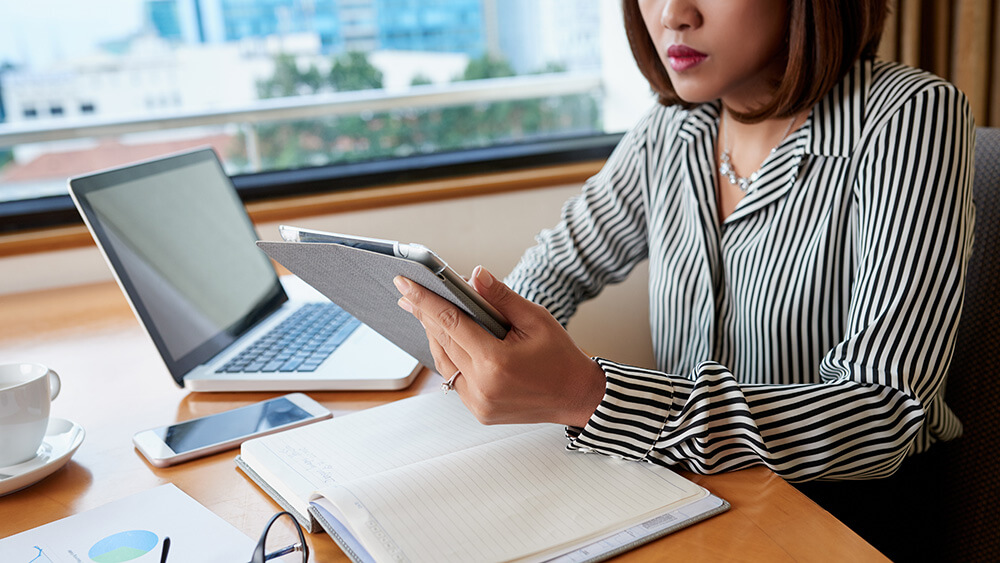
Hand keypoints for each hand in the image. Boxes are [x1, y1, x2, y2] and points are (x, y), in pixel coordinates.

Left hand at [394, 266, 605, 426]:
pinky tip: (446, 339)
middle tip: (408, 293)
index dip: (425, 300)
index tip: (405, 283)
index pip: (450, 322)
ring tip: (423, 312)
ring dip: (433, 335)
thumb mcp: (537, 319)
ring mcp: (478, 403)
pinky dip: (449, 356)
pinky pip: (454, 378)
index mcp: (496, 362)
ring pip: (443, 361)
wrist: (578, 397)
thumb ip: (501, 297)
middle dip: (424, 314)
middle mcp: (482, 386)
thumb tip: (474, 275)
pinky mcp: (479, 411)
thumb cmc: (561, 357)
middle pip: (442, 341)